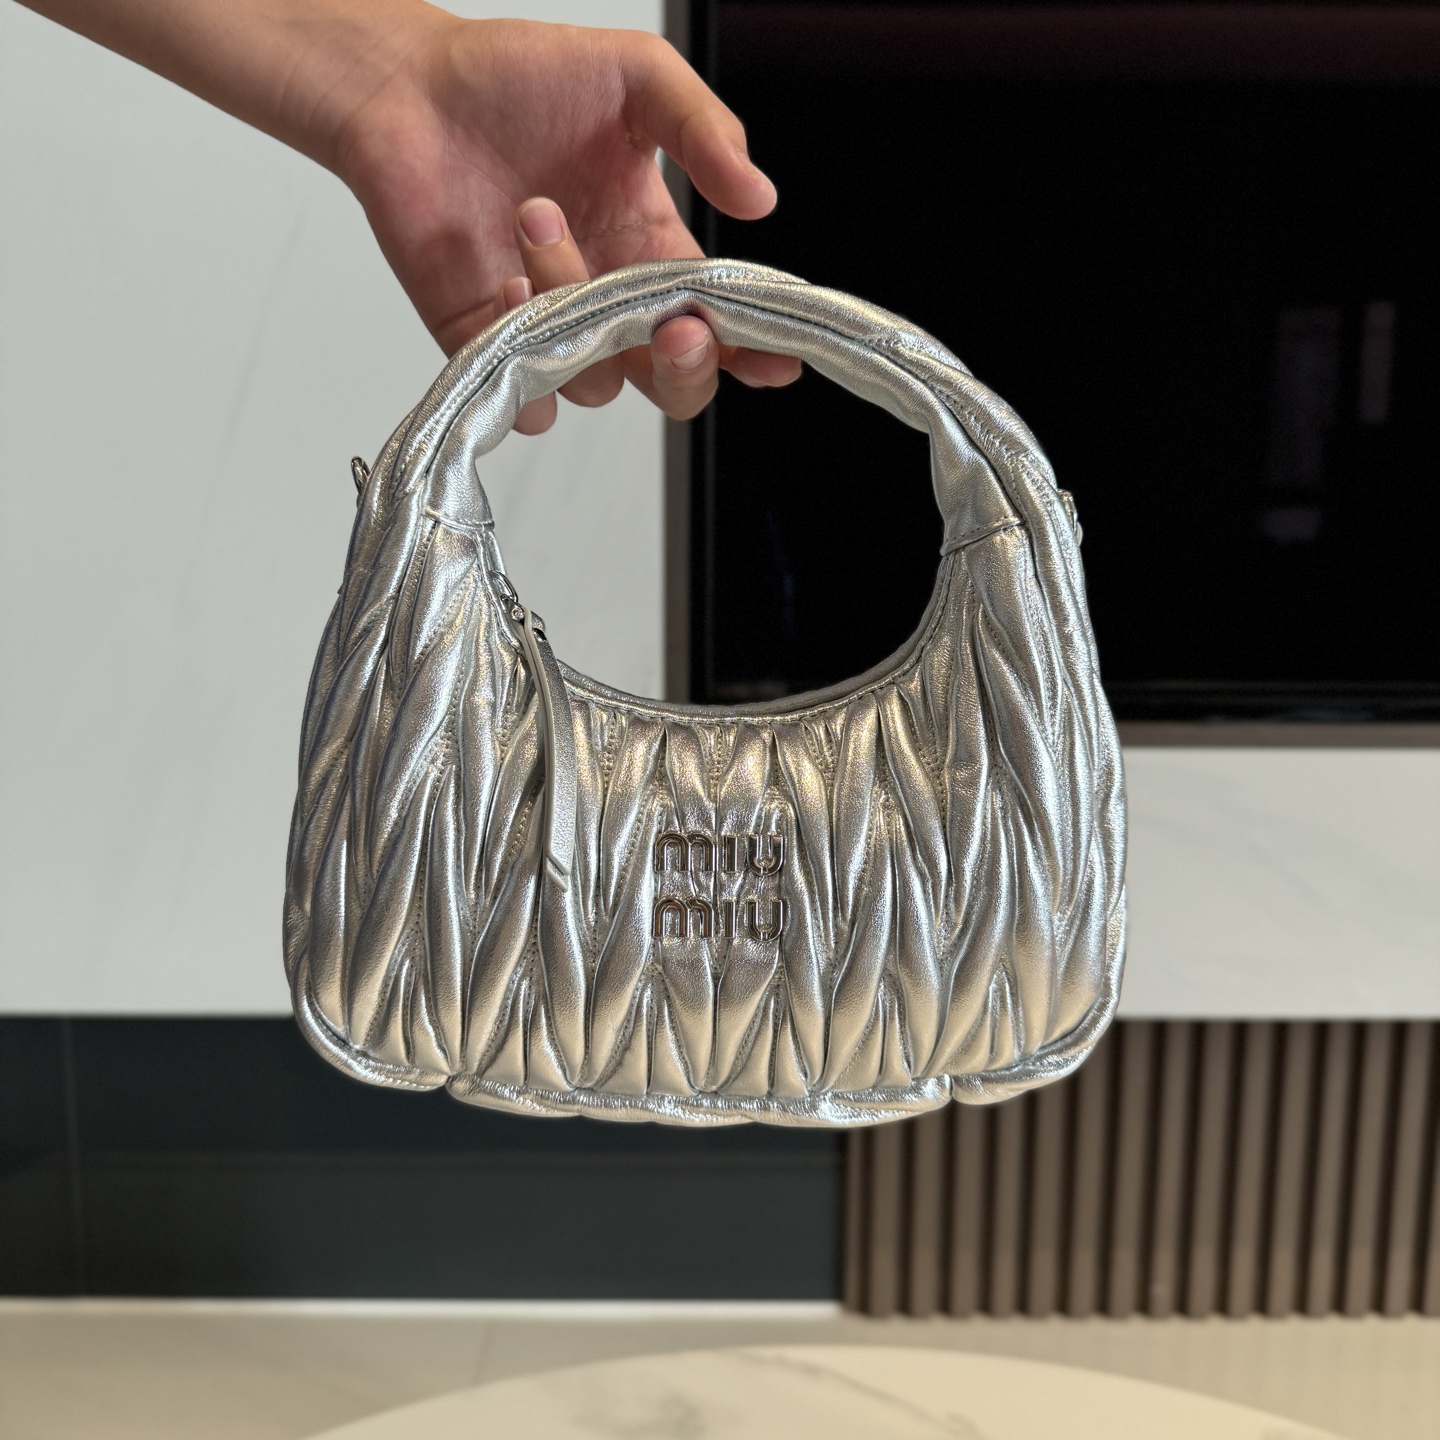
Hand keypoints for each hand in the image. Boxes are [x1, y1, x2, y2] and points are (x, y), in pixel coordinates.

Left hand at [334, 16, 802, 431]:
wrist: (406, 86)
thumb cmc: (516, 77)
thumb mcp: (635, 76)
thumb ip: (703, 131)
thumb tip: (761, 198)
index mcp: (655, 248)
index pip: (721, 321)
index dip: (754, 350)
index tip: (775, 359)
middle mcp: (609, 301)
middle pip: (674, 383)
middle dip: (687, 368)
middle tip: (676, 326)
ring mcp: (551, 330)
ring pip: (596, 383)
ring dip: (576, 315)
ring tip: (533, 215)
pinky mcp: (489, 346)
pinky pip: (527, 400)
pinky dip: (526, 368)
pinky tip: (506, 289)